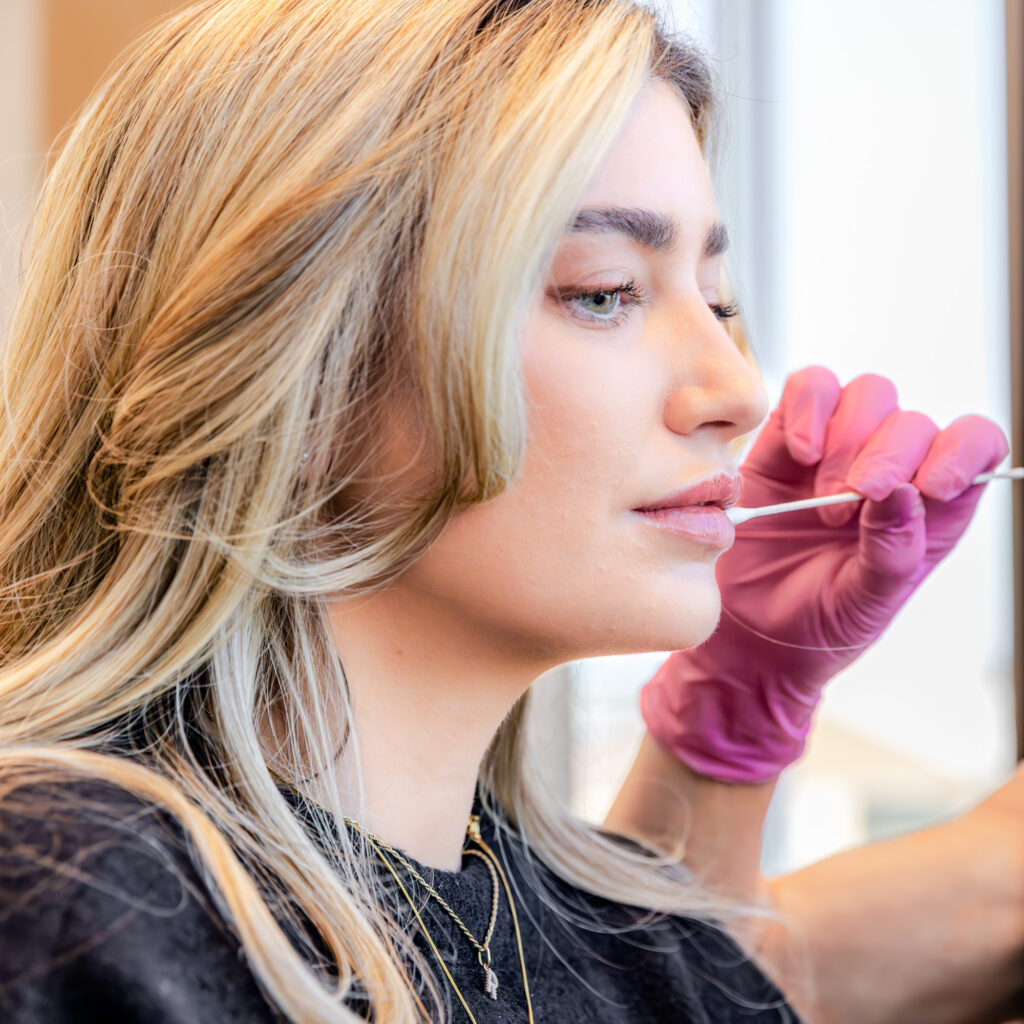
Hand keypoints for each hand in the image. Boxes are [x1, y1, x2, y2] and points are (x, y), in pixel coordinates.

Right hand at [640, 365, 1008, 782]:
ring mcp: (837, 451)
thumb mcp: (868, 603)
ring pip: (868, 394)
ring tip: (819, 499)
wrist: (750, 633)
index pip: (974, 444)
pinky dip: (806, 410)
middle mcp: (891, 471)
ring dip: (846, 440)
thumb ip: (892, 551)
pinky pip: (809, 389)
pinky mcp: (785, 440)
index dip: (961, 452)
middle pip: (912, 419)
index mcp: (931, 509)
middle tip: (842, 509)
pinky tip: (797, 453)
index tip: (929, 488)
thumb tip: (902, 491)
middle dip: (884, 457)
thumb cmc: (820, 625)